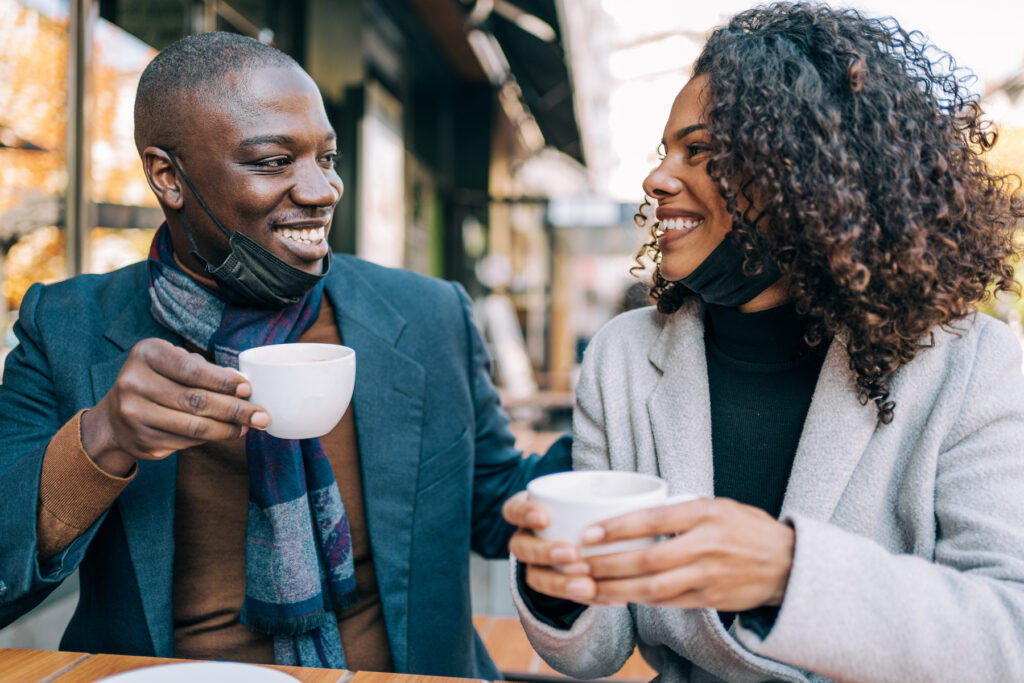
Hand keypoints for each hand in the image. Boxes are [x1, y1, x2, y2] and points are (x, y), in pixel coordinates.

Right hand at [81, 338, 269, 475]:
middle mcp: (133, 382)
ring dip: (228, 429)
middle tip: (262, 415)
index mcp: (145, 354)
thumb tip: (243, 384)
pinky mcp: (141, 441)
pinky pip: (185, 442)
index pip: (190, 370)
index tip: (248, 388)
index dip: (222, 381)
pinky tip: (225, 433)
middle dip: (235, 410)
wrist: (115, 417)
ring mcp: (133, 414)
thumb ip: (205, 369)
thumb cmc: (159, 381)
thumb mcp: (174, 363)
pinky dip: (210, 439)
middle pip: (195, 400)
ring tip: (249, 427)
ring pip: (193, 427)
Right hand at [502, 491, 604, 603]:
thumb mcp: (586, 498)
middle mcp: (526, 538)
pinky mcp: (553, 586)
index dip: (524, 514)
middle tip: (573, 554)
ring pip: (535, 577)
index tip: (545, 518)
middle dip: (544, 552)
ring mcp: (535, 564)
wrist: (593, 536)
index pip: (513, 510)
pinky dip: (587, 600)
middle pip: (520, 547)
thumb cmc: (588, 508)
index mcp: (526, 511)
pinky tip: (610, 599)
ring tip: (588, 586)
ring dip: (560, 583)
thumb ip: (596, 499)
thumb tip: (628, 495)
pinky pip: (560, 598)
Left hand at [576, 497, 793, 610]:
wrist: (789, 565)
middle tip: (577, 565)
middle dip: (607, 565)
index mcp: (705, 514)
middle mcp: (706, 546)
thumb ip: (678, 511)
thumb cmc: (746, 528)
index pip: (653, 519)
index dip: (617, 528)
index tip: (588, 533)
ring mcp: (708, 576)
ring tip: (587, 586)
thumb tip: (632, 513)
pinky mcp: (709, 599)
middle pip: (647, 560)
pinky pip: (666, 603)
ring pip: (652, 588)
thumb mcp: (716, 506)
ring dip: (615, 589)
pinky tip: (616, 596)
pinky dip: (638, 601)